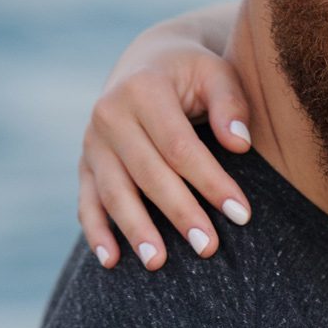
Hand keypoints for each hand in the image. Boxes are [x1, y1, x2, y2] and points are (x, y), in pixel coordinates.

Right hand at [80, 44, 253, 270]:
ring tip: (158, 264)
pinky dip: (97, 232)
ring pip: (113, 192)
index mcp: (143, 89)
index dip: (210, 182)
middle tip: (208, 248)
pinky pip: (87, 201)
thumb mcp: (217, 73)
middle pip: (148, 173)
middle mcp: (110, 114)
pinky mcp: (85, 164)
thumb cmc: (194, 74)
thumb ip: (230, 104)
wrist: (149, 63)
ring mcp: (93, 141)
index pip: (180, 146)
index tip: (241, 214)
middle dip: (179, 213)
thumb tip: (239, 142)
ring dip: (135, 230)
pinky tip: (111, 261)